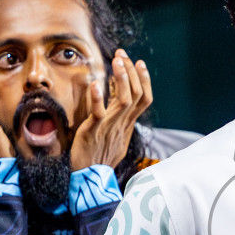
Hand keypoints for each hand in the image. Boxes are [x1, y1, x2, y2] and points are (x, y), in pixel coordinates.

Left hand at [69, 49, 151, 170]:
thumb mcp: (114, 134)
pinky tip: (95, 83)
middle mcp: (122, 124)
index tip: (139, 63)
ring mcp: (109, 127)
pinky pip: (98, 112)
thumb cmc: (99, 157)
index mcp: (128, 125)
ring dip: (121, 78)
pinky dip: (98, 98)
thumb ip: (118, 116)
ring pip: (124, 100)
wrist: (90, 179)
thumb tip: (117, 94)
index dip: (144, 80)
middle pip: (136, 95)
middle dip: (131, 72)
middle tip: (122, 55)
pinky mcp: (94, 131)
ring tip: (116, 61)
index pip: (144, 99)